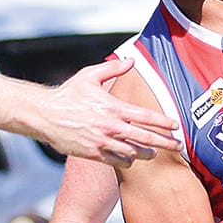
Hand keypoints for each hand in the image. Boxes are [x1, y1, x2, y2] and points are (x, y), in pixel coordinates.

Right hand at [43, 56, 179, 163]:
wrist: (44, 115)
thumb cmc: (67, 94)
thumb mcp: (89, 75)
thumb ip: (113, 68)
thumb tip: (131, 60)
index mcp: (113, 108)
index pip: (146, 117)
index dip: (163, 122)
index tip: (175, 126)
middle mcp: (111, 127)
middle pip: (145, 138)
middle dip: (165, 143)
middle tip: (177, 146)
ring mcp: (103, 142)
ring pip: (133, 153)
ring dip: (146, 153)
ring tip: (153, 153)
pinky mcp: (93, 154)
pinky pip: (116, 162)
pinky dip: (126, 161)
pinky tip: (131, 158)